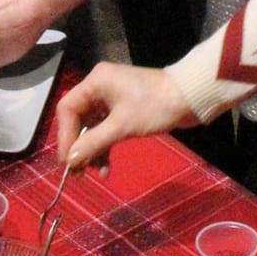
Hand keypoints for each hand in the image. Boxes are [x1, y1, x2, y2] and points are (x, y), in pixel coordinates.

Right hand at [54, 62, 197, 169]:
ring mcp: (111, 98)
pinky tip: (106, 167)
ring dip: (92, 150)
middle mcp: (99, 86)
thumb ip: (93, 143)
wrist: (192, 98)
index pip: (67, 109)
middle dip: (78, 146)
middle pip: (77, 119)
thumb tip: (70, 160)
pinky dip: (104, 146)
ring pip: (91, 127)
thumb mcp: (122, 126)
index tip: (66, 161)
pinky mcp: (123, 109)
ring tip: (95, 173)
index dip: (65, 136)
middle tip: (77, 172)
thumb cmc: (156, 106)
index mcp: (96, 81)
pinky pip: (105, 129)